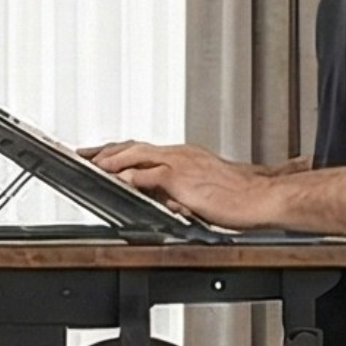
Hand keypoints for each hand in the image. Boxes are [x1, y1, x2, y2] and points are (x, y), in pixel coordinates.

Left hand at [86, 138, 291, 229]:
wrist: (262, 197)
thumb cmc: (240, 196)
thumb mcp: (202, 190)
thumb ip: (178, 191)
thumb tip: (161, 198)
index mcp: (184, 157)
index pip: (143, 150)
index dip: (118, 152)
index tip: (99, 155)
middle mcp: (181, 154)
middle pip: (135, 147)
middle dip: (106, 150)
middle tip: (84, 153)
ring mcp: (182, 163)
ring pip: (139, 155)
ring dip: (114, 159)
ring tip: (94, 164)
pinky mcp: (184, 178)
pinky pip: (154, 174)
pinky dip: (135, 175)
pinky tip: (121, 179)